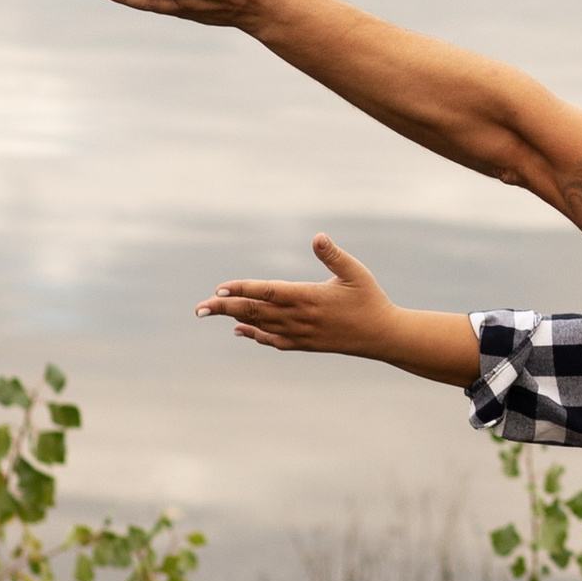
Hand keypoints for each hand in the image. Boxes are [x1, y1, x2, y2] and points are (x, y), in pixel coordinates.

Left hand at [195, 235, 394, 354]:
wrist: (382, 337)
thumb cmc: (370, 300)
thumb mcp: (355, 272)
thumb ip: (333, 255)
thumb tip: (318, 237)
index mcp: (308, 297)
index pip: (267, 292)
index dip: (242, 290)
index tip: (220, 289)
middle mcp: (299, 318)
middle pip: (255, 312)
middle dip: (225, 309)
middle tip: (199, 308)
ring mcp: (300, 333)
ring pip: (259, 326)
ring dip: (234, 319)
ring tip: (212, 312)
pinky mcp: (304, 343)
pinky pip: (272, 340)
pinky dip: (254, 335)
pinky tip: (240, 331)